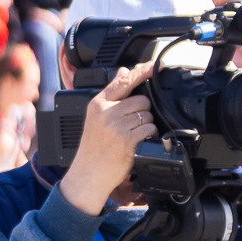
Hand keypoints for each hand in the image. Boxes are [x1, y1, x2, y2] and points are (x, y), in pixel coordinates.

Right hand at [59, 61, 156, 213]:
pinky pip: (149, 129)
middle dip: (142, 111)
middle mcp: (106, 113)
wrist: (88, 174)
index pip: (122, 82)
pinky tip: (137, 143)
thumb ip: (110, 95)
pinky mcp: (127, 139)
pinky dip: (149, 135)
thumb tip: (123, 72)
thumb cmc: (93, 148)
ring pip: (147, 115)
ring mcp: (116, 126)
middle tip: (131, 125)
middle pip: (141, 100)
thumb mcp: (96, 118)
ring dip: (146, 125)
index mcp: (97, 104)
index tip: (153, 66)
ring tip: (131, 136)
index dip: (140, 71)